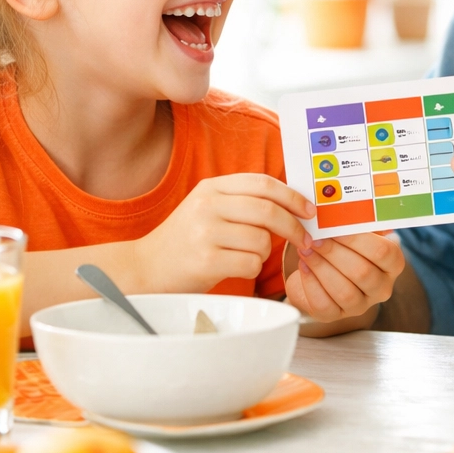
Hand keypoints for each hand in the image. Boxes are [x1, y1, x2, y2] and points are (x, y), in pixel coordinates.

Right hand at [135, 174, 313, 292]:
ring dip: (265, 252)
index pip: (263, 183)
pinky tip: (233, 267)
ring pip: (262, 240)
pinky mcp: (205, 261)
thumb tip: (293, 203)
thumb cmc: (186, 240)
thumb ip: (243, 200)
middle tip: (305, 239)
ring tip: (246, 255)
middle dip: (294, 227)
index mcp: (212, 187)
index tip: (309, 210)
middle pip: (269, 211)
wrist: (144, 268)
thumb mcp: (208, 207)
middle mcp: (208, 205)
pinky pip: (251, 263)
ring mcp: (205, 233)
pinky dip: (251, 268)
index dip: (292, 197)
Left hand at [285, 232, 404, 322]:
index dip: (358, 240)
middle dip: (334, 253)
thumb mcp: (355, 232)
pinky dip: (311, 283)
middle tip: (315, 238)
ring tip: (305, 249)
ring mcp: (360, 305)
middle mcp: (381, 287)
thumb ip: (353, 221)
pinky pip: (324, 304)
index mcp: (392, 263)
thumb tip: (339, 206)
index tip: (336, 227)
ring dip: (321, 267)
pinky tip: (304, 266)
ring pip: (344, 291)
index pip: (384, 253)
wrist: (325, 271)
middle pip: (362, 272)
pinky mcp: (335, 316)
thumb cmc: (344, 246)